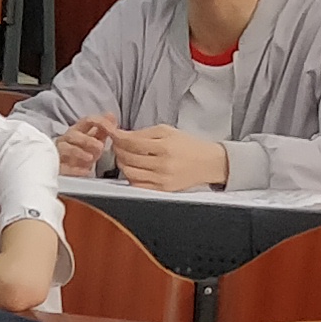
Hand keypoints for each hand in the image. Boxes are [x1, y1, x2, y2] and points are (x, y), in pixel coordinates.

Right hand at [56, 114, 119, 176]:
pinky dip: (74, 169)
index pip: (87, 120)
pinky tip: (85, 171)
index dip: (100, 123)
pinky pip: (64, 167)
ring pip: (65, 148)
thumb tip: (111, 115)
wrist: (69, 168)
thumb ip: (102, 129)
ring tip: (90, 158)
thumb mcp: (94, 140)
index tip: (112, 130)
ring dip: (78, 152)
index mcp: (78, 130)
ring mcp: (61, 152)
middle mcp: (67, 139)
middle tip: (100, 147)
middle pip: (73, 134)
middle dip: (87, 140)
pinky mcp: (59, 166)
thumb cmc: (82, 151)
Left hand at [107, 124, 231, 189]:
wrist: (209, 163)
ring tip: (124, 156)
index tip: (112, 134)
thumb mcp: (167, 131)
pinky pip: (138, 185)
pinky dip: (131, 176)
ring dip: (122, 163)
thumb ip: (143, 133)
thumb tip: (121, 135)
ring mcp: (162, 179)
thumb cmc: (188, 145)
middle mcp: (163, 164)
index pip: (132, 143)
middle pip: (128, 158)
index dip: (117, 138)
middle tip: (117, 144)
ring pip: (129, 173)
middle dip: (117, 150)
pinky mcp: (163, 190)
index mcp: (164, 146)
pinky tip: (133, 168)